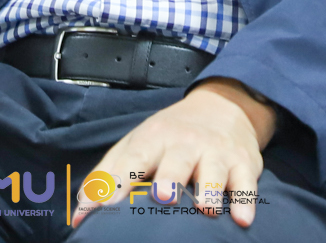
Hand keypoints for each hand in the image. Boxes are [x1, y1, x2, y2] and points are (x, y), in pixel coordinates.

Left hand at [72, 78, 277, 228]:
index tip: (109, 204)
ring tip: (207, 209)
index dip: (121, 181)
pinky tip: (243, 218)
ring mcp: (216, 153)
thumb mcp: (135, 146)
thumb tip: (79, 218)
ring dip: (210, 190)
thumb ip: (106, 180)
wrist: (224, 105)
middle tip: (163, 196)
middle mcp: (185, 144)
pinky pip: (246, 182)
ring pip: (214, 171)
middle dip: (170, 178)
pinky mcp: (243, 164)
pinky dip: (246, 199)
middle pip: (177, 161)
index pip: (134, 159)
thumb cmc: (168, 136)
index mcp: (153, 139)